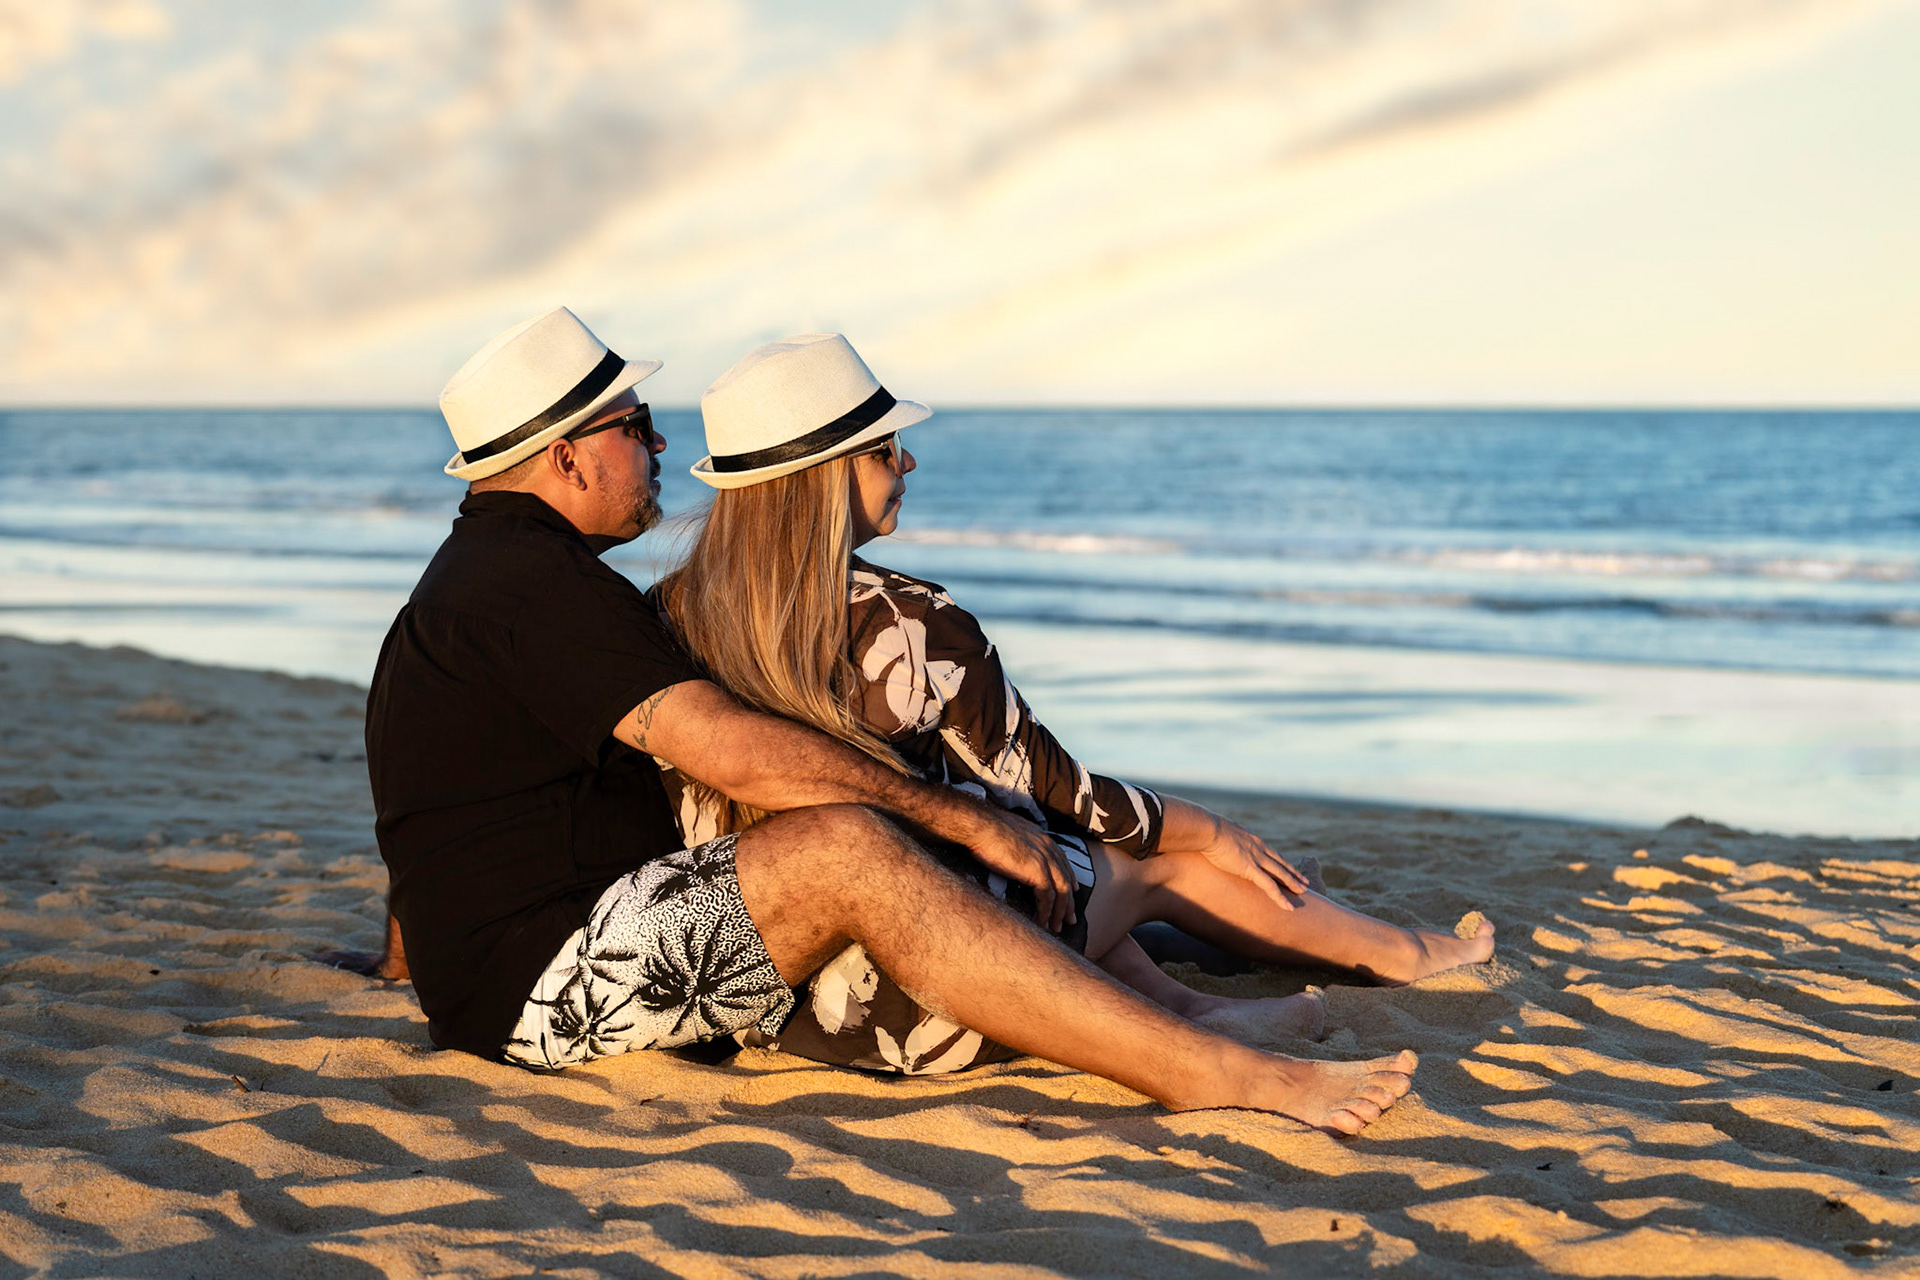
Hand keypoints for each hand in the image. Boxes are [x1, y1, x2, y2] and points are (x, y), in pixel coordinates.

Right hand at [967, 807, 1077, 932]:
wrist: (979, 826)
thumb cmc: (985, 829)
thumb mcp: (1009, 834)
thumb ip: (1018, 845)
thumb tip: (1012, 854)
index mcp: (1042, 838)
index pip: (1062, 861)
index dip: (1069, 878)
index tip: (1073, 891)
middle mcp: (1048, 848)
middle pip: (1066, 879)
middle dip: (1069, 902)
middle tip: (1070, 919)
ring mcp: (1045, 859)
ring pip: (1061, 891)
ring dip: (1059, 912)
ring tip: (1056, 928)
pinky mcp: (1037, 871)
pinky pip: (1047, 897)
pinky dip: (1045, 912)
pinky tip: (1041, 923)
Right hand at [1198, 815, 1309, 909]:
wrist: (1208, 829)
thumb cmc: (1207, 830)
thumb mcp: (1220, 833)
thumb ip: (1224, 839)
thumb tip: (1218, 842)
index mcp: (1252, 840)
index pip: (1272, 853)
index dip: (1282, 862)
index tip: (1290, 868)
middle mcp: (1259, 848)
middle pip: (1281, 863)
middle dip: (1294, 873)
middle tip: (1304, 882)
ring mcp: (1257, 858)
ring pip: (1281, 874)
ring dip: (1293, 884)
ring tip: (1303, 892)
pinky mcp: (1251, 869)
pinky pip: (1270, 886)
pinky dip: (1280, 897)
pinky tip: (1288, 907)